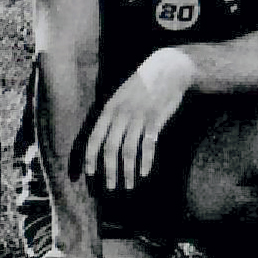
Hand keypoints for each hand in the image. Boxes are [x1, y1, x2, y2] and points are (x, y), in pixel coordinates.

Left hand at [84, 50, 196, 191]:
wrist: (168, 69)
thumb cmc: (143, 84)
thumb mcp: (121, 95)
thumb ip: (112, 114)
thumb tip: (102, 135)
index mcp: (109, 108)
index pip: (94, 137)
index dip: (90, 157)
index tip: (89, 174)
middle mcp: (121, 114)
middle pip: (110, 149)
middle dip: (109, 171)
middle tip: (111, 187)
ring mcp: (138, 117)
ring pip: (128, 151)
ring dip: (128, 172)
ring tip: (129, 186)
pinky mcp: (155, 120)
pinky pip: (148, 146)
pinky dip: (146, 162)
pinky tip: (145, 173)